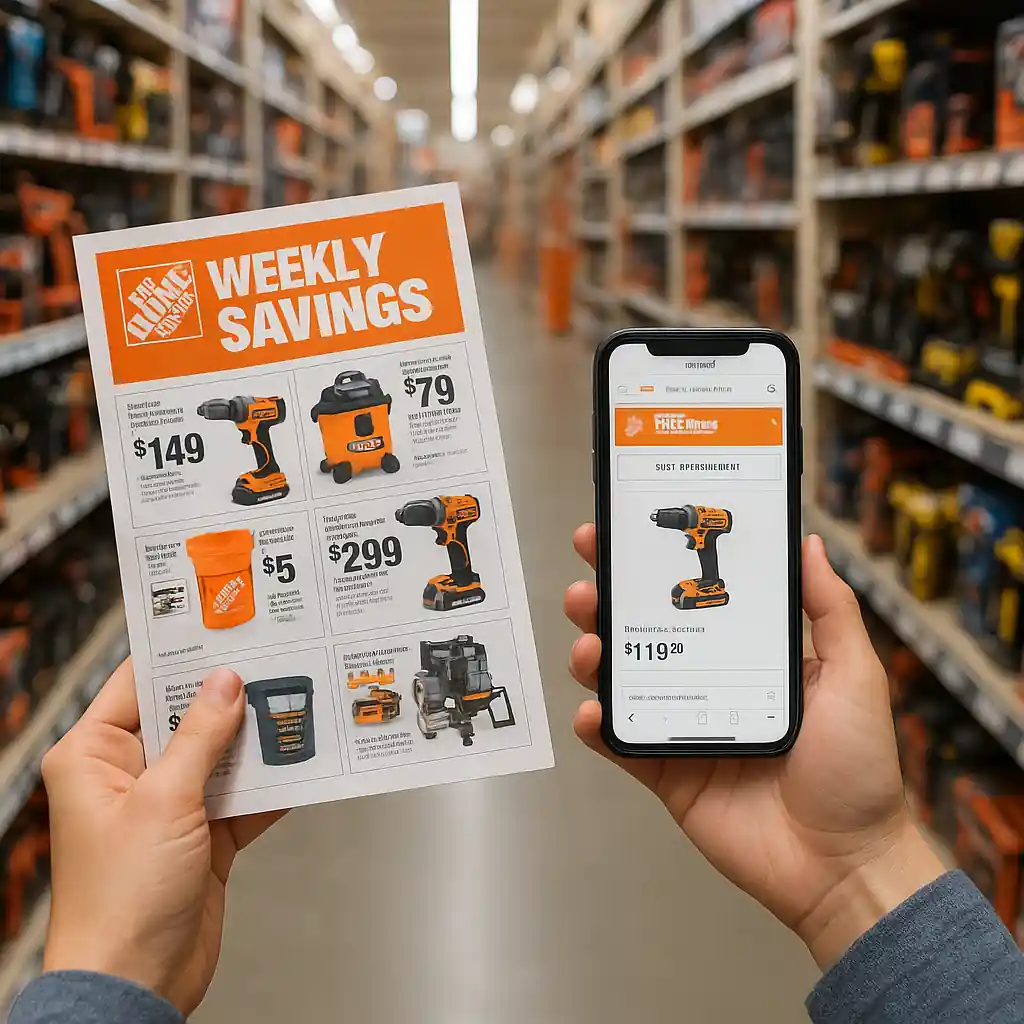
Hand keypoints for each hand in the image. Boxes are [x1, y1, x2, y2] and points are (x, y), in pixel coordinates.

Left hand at [41, 660, 283, 1013]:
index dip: (180, 654)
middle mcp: (129, 775)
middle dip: (230, 696)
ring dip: (256, 740)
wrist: (136, 983)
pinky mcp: (201, 835)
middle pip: (187, 716)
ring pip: (220, 754)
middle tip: (273, 662)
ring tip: (296, 706)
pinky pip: (241, 795)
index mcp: (94, 755)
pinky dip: (269, 784)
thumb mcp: (164, 801)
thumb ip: (201, 737)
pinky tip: (300, 763)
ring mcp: (168, 805)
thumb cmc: (119, 900)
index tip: (222, 627)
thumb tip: (225, 684)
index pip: (139, 683)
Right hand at [565, 526, 944, 968]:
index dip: (659, 567)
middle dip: (608, 601)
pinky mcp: (665, 774)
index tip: (628, 536)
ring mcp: (683, 727)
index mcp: (749, 655)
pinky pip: (621, 744)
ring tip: (588, 643)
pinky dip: (596, 726)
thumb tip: (810, 544)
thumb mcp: (854, 675)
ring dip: (594, 655)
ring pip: (623, 681)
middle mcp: (709, 683)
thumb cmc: (857, 767)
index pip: (696, 598)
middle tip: (588, 581)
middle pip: (646, 632)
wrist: (843, 863)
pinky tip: (592, 710)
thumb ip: (832, 610)